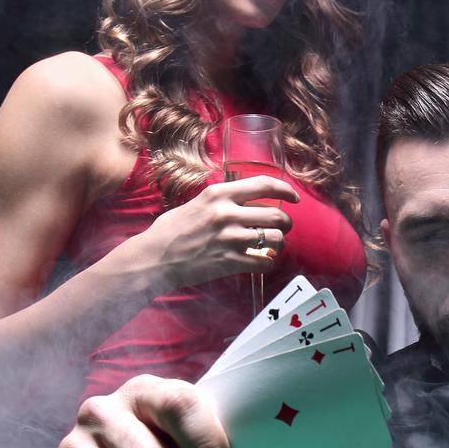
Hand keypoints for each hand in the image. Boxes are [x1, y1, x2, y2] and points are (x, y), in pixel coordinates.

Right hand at [134, 174, 299, 289]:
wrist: (155, 257)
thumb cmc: (171, 230)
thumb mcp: (196, 204)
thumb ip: (220, 200)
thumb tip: (242, 200)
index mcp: (218, 194)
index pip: (263, 184)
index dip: (285, 190)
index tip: (293, 197)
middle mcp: (227, 213)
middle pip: (276, 215)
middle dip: (285, 223)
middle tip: (282, 227)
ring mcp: (230, 239)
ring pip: (275, 239)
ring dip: (278, 243)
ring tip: (271, 245)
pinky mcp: (230, 262)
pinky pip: (264, 262)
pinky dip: (267, 262)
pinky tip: (261, 261)